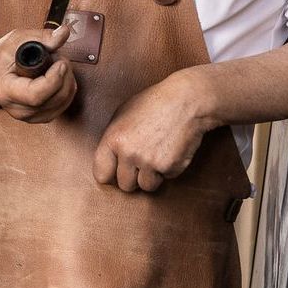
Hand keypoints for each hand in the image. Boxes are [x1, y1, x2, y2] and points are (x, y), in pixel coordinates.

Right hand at [0, 23, 78, 123]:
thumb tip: (64, 32)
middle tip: (57, 56)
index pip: (36, 95)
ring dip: (67, 79)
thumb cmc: (3, 58)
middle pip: (54, 98)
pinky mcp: (42, 118)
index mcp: (5, 91)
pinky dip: (67, 87)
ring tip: (55, 64)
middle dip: (64, 74)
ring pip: (63, 101)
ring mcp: (30, 117)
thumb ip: (41, 37)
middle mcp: (17, 110)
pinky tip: (57, 76)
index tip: (60, 62)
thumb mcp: (17, 40)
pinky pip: (65, 104)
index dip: (54, 79)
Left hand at [94, 68, 216, 191]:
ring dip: (151, 176)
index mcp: (114, 139)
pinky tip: (171, 150)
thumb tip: (108, 161)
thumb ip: (113, 139)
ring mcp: (151, 162)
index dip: (109, 174)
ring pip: (146, 186)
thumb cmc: (154, 103)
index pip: (101, 173)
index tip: (115, 172)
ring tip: (156, 156)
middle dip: (133, 177)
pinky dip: (168, 169)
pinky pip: (166, 178)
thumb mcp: (123, 114)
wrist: (186, 101)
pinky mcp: (170, 167)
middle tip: (141, 163)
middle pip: (125, 185)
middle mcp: (130, 153)